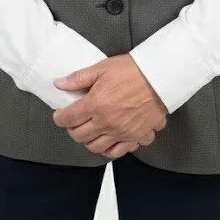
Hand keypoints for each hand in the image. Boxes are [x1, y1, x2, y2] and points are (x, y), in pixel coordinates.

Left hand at [51, 54, 168, 158]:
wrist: (160, 77)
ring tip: (91, 130)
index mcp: (96, 104)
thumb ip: (79, 78)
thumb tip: (59, 84)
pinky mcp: (137, 136)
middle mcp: (107, 122)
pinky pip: (119, 151)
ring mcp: (122, 132)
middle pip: (80, 136)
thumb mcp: (102, 68)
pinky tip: (111, 138)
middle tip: (75, 121)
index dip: (59, 117)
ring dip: (90, 140)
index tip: (60, 114)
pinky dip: (112, 148)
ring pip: (97, 148)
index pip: (68, 119)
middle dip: (73, 129)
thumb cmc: (133, 70)